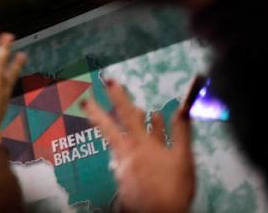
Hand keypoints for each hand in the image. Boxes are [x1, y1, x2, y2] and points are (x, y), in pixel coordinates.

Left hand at [83, 80, 194, 212]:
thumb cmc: (174, 187)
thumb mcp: (183, 158)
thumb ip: (181, 132)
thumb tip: (181, 109)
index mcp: (141, 144)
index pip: (127, 114)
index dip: (118, 96)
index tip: (109, 81)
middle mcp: (126, 153)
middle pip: (108, 127)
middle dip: (96, 112)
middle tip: (84, 100)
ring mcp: (122, 167)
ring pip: (116, 143)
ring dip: (118, 130)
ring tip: (127, 118)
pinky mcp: (122, 180)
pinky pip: (123, 160)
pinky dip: (128, 152)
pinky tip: (133, 151)